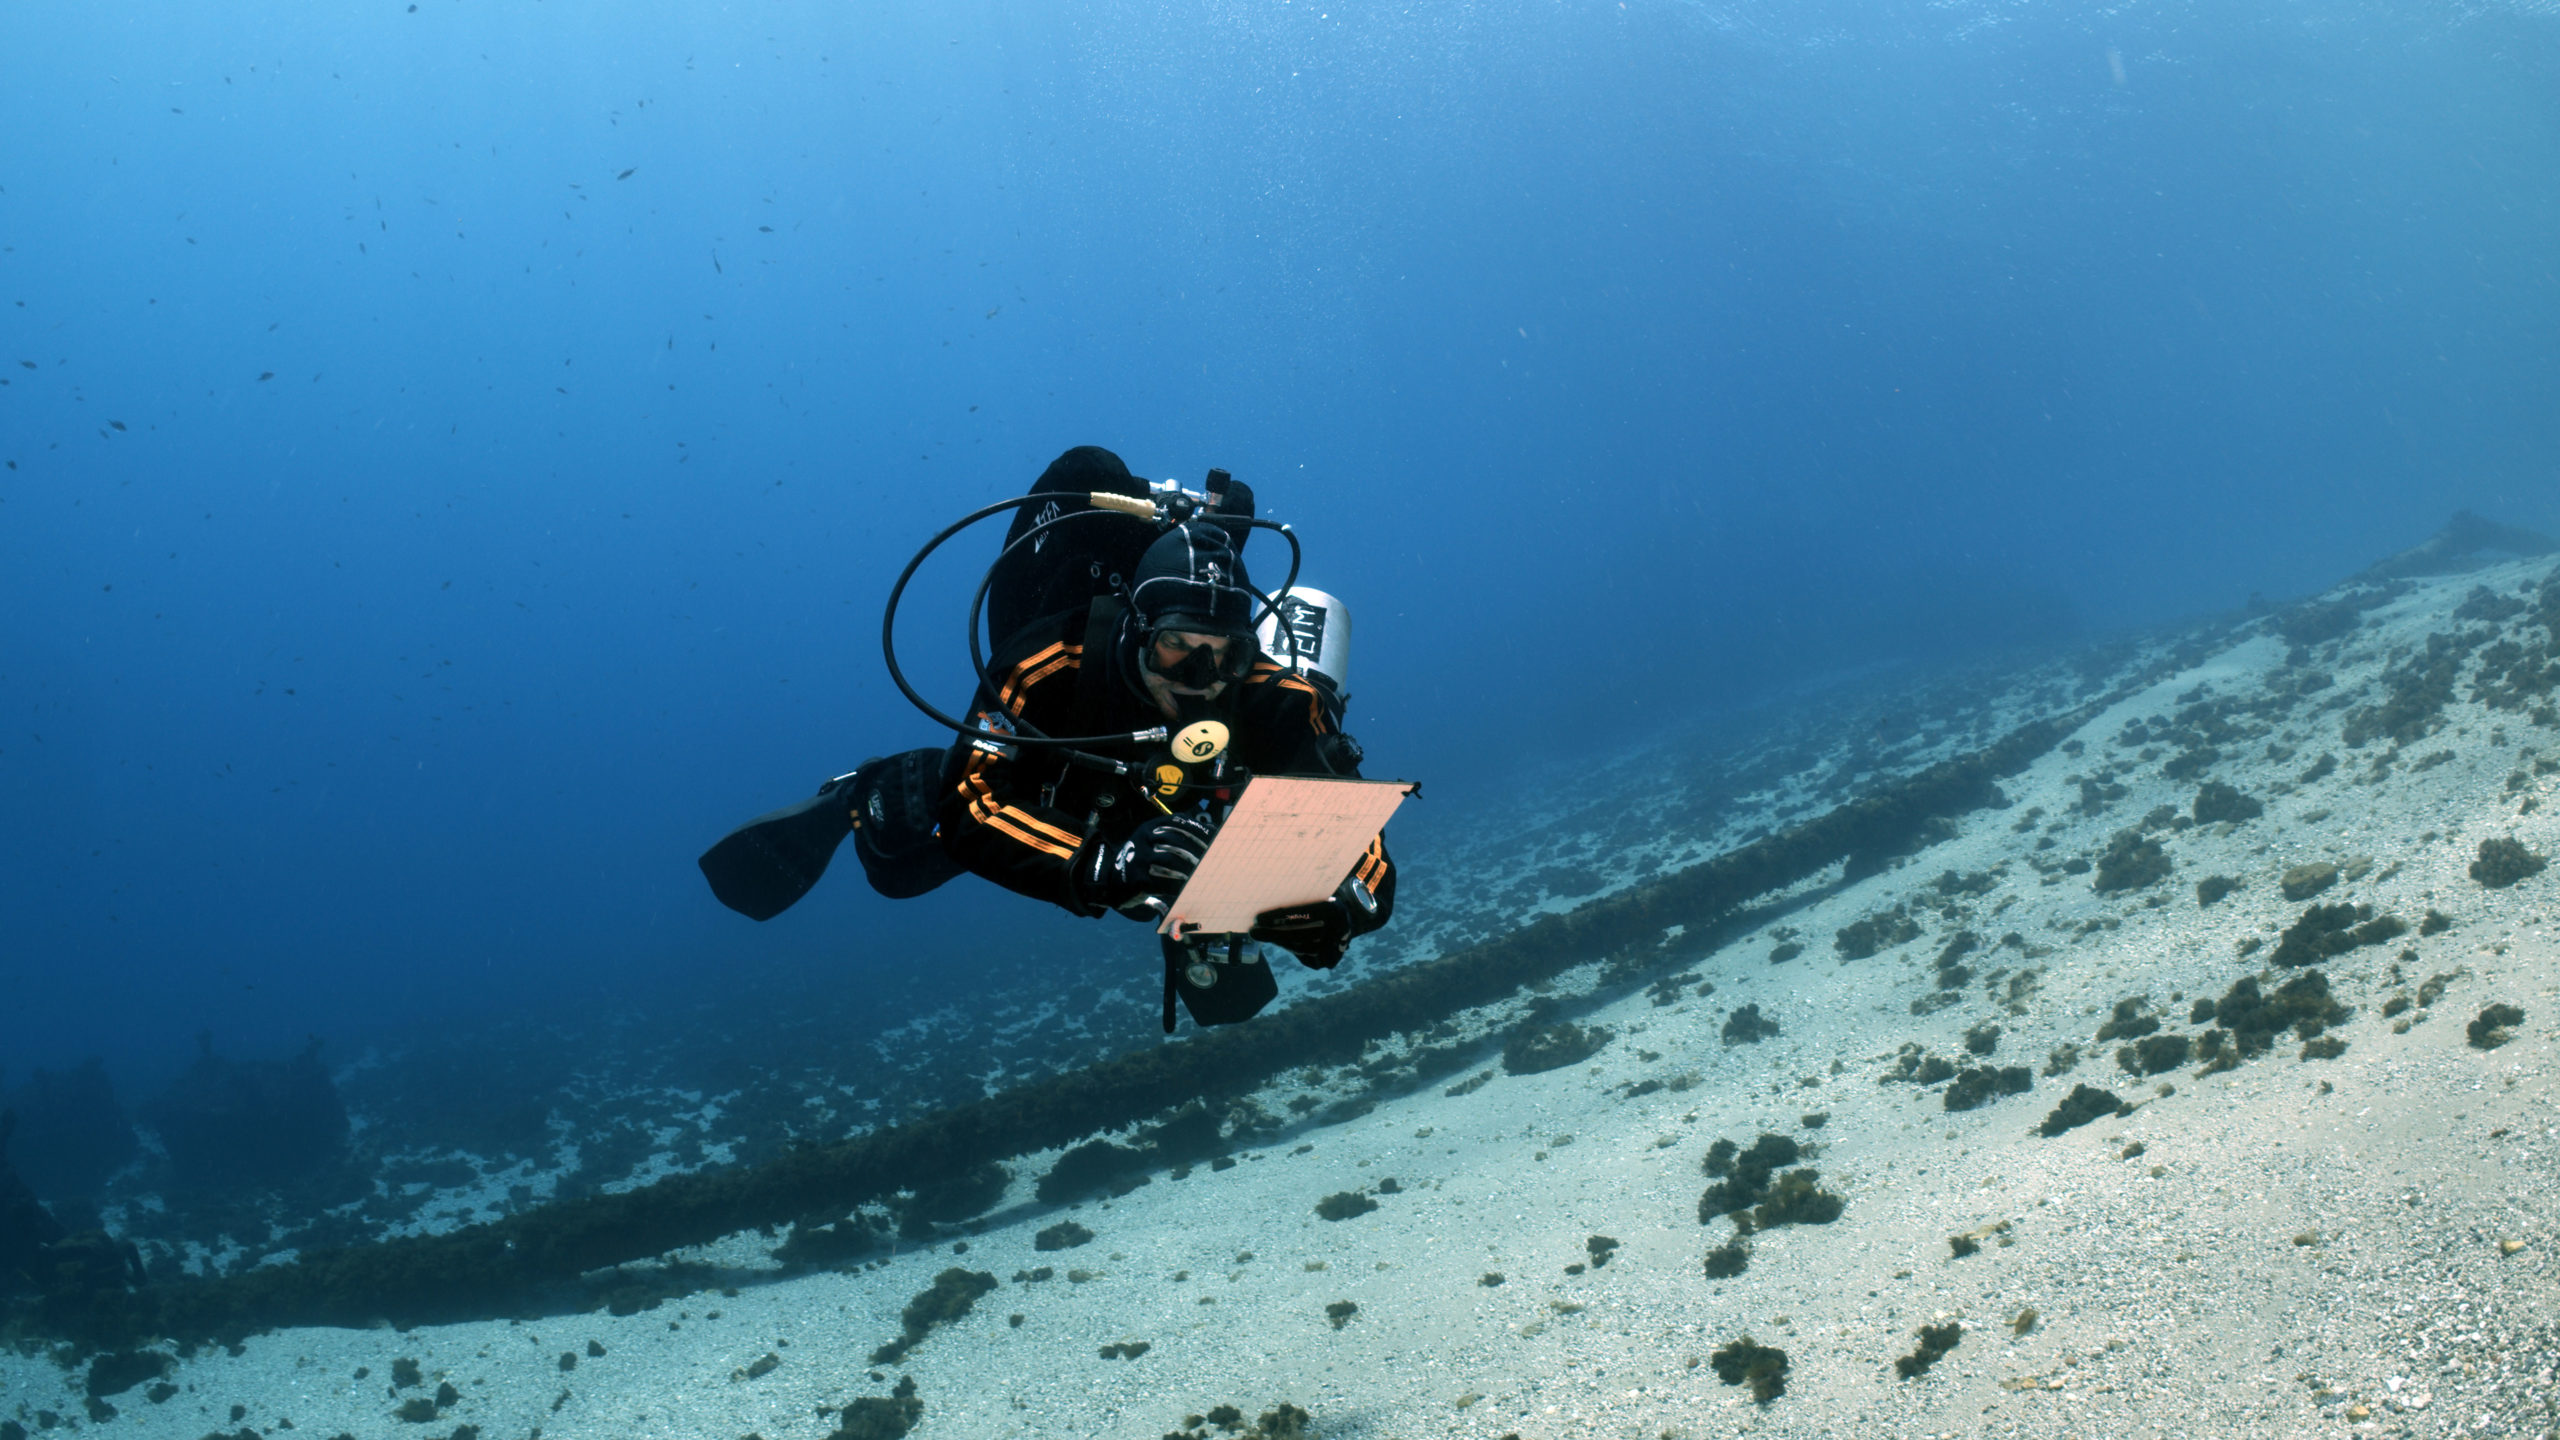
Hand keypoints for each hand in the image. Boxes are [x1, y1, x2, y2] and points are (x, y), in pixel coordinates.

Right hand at [1078, 811, 1217, 916]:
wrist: (1113, 882)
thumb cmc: (1142, 860)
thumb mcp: (1152, 841)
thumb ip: (1175, 835)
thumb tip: (1211, 831)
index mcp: (1149, 827)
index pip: (1177, 822)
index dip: (1197, 829)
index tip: (1213, 838)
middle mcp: (1143, 839)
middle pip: (1175, 841)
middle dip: (1195, 851)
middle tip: (1209, 861)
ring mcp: (1139, 858)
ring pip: (1170, 860)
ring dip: (1189, 869)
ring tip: (1200, 876)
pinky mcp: (1138, 879)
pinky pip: (1163, 882)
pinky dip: (1178, 886)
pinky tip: (1187, 890)